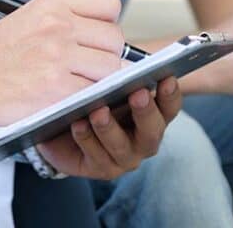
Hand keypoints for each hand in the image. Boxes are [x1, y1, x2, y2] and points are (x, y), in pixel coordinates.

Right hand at [0, 0, 123, 127]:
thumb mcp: (25, 19)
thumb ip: (63, 21)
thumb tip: (104, 36)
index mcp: (51, 4)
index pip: (109, 4)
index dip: (107, 24)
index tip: (95, 38)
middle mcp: (58, 25)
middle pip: (114, 39)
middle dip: (106, 56)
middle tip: (86, 69)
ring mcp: (59, 57)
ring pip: (111, 69)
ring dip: (99, 81)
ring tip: (75, 86)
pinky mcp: (57, 89)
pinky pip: (95, 94)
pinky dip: (85, 101)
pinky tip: (66, 100)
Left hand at [38, 78, 180, 179]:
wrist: (62, 127)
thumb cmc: (92, 101)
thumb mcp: (107, 86)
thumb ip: (118, 78)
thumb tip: (123, 63)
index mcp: (153, 116)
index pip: (169, 107)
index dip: (170, 94)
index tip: (167, 77)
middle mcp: (143, 141)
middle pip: (152, 131)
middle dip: (145, 111)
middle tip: (138, 94)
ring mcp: (123, 158)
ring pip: (120, 146)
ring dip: (109, 128)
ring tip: (99, 111)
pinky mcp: (100, 168)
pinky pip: (95, 156)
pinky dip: (86, 139)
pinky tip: (77, 124)